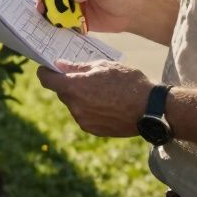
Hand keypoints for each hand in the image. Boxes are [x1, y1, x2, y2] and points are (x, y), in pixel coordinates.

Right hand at [35, 0, 138, 33]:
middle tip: (43, 11)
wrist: (130, 13)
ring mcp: (71, 5)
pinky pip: (62, 22)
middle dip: (44, 2)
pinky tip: (59, 29)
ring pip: (53, 9)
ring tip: (52, 21)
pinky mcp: (75, 19)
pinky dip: (58, 25)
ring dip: (50, 15)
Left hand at [36, 59, 152, 137]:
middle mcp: (74, 106)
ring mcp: (83, 120)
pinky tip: (107, 104)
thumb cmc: (128, 82)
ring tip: (103, 92)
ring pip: (74, 104)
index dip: (46, 72)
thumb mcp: (103, 66)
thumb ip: (77, 67)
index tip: (49, 68)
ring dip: (81, 97)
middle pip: (62, 92)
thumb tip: (59, 66)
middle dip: (69, 84)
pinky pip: (84, 116)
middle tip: (87, 77)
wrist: (150, 109)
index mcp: (74, 87)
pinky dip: (90, 109)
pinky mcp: (93, 130)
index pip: (46, 80)